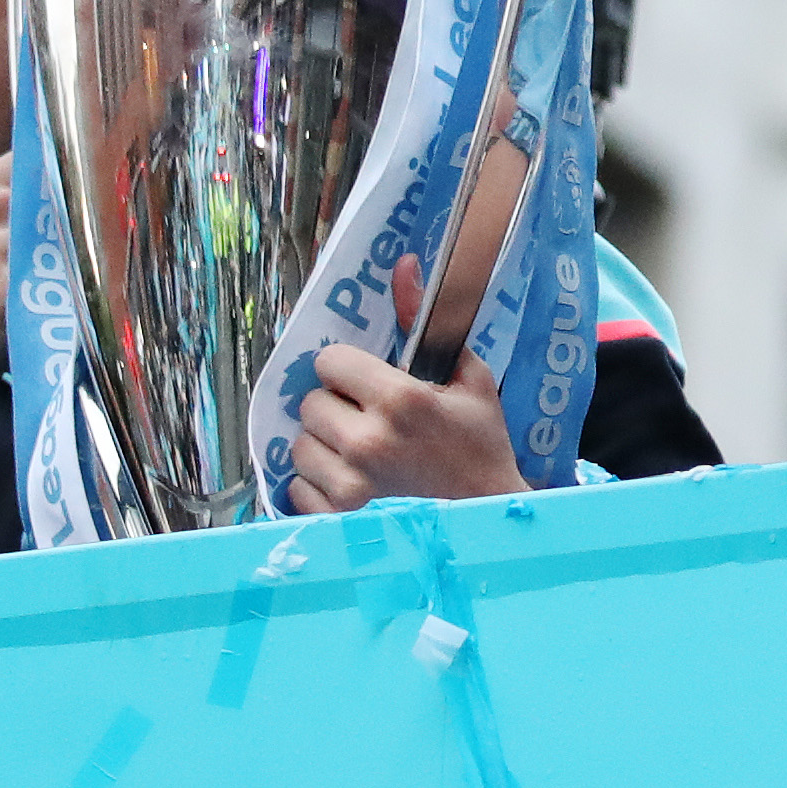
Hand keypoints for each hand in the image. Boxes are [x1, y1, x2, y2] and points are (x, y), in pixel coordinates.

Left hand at [288, 256, 523, 511]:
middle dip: (335, 408)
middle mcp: (366, 442)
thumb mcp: (468, 379)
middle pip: (310, 404)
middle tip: (365, 421)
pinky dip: (317, 488)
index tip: (366, 384)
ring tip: (358, 455)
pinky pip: (297, 490)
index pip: (328, 361)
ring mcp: (349, 486)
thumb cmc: (480, 447)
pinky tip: (351, 485)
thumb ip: (423, 321)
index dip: (347, 370)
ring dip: (323, 447)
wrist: (488, 519)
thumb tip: (401, 265)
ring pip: (300, 448)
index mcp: (399, 400)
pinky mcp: (338, 522)